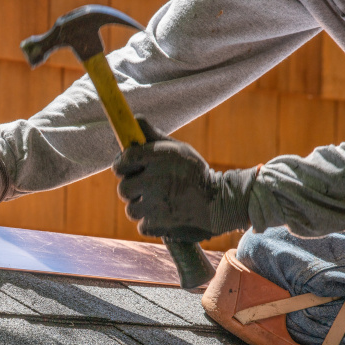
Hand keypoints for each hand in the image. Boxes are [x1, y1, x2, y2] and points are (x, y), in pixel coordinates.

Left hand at [112, 119, 257, 241]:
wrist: (222, 203)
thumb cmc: (196, 174)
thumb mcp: (179, 150)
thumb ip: (154, 137)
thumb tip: (135, 119)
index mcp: (159, 157)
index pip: (125, 159)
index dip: (122, 165)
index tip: (127, 168)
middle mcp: (155, 179)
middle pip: (123, 188)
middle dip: (132, 189)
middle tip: (147, 189)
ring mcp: (155, 204)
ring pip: (131, 209)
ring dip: (142, 208)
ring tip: (161, 203)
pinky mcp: (158, 224)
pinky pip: (142, 225)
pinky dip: (152, 223)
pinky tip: (166, 216)